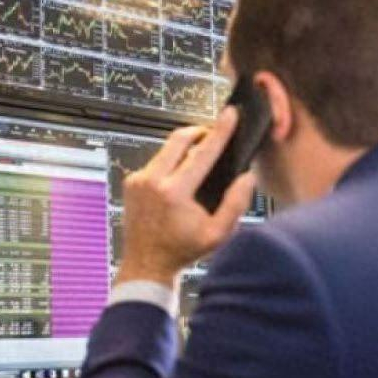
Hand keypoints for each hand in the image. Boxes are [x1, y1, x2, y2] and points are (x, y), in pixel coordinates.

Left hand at [116, 107, 255, 287]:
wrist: (146, 263)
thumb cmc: (181, 251)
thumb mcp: (217, 234)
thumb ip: (235, 204)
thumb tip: (246, 177)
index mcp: (174, 192)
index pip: (202, 153)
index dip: (220, 131)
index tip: (230, 114)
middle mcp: (152, 181)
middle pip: (178, 139)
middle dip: (198, 132)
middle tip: (211, 136)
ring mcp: (138, 180)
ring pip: (165, 150)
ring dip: (182, 151)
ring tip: (196, 165)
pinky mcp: (130, 182)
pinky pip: (154, 164)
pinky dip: (168, 166)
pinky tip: (176, 182)